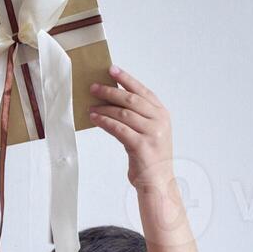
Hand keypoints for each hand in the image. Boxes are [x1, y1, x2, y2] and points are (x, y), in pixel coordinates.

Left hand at [88, 65, 174, 187]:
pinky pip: (119, 129)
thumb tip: (113, 99)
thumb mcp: (149, 132)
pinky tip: (95, 119)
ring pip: (123, 114)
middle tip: (94, 87)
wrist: (158, 182)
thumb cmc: (150, 157)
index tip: (112, 69)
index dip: (126, 79)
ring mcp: (152, 134)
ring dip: (104, 108)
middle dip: (110, 91)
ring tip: (90, 106)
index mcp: (162, 114)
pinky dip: (105, 122)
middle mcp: (160, 121)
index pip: (143, 91)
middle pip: (131, 100)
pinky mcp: (141, 146)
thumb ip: (138, 116)